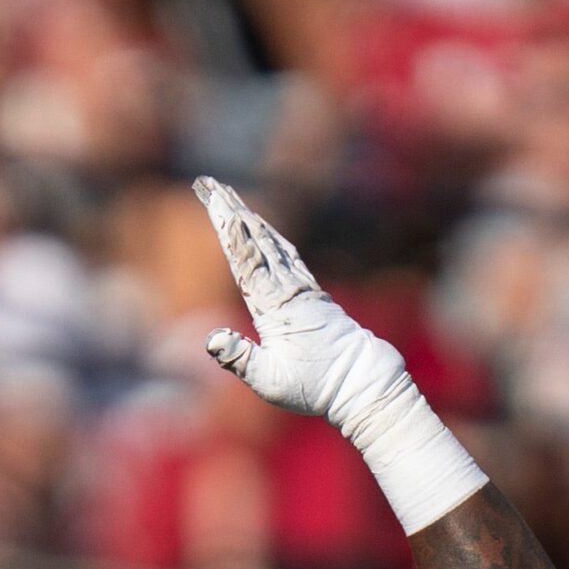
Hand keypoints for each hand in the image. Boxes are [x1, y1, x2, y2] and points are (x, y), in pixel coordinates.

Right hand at [196, 176, 406, 443]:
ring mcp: (301, 287)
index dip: (228, 229)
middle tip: (207, 182)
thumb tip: (211, 339)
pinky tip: (263, 227)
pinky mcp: (310, 292)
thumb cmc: (316, 386)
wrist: (361, 380)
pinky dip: (269, 235)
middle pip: (253, 239)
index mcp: (273, 306)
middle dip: (229, 209)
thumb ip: (240, 359)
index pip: (245, 259)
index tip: (215, 200)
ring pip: (270, 241)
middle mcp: (286, 289)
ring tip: (228, 195)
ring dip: (247, 216)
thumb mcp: (270, 382)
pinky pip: (285, 253)